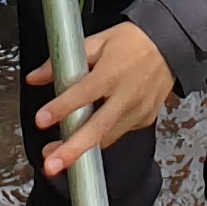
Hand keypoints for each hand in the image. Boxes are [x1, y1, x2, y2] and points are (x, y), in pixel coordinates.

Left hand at [31, 21, 176, 174]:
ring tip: (60, 157)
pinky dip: (102, 136)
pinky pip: (118, 132)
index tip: (42, 120)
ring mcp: (137, 111)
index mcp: (111, 73)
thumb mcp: (97, 42)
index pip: (83, 94)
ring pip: (107, 137)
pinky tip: (89, 135)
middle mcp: (125, 96)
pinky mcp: (144, 120)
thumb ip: (63, 62)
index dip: (61, 108)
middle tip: (52, 163)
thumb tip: (36, 77)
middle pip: (97, 129)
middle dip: (73, 149)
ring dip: (83, 149)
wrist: (170, 45)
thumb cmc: (134, 42)